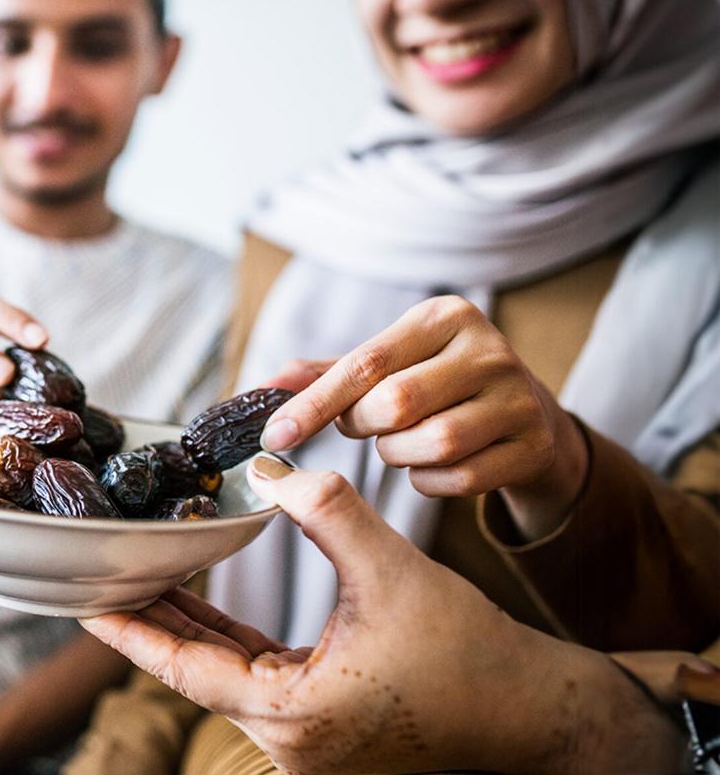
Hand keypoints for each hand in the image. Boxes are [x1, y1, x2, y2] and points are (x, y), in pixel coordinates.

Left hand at [80, 458, 686, 774]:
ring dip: (183, 624)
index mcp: (294, 715)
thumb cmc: (474, 655)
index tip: (81, 602)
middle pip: (194, 669)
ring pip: (221, 671)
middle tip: (94, 573)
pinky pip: (253, 673)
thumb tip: (274, 466)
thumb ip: (332, 514)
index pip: (185, 669)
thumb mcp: (397, 574)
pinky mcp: (321, 721)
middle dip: (146, 619)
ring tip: (135, 574)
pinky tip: (194, 599)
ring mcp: (303, 736)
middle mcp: (289, 738)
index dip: (130, 631)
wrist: (536, 713)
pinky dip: (224, 637)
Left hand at [259, 295, 587, 537]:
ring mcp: (518, 399)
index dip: (313, 404)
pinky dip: (428, 482)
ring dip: (397, 455)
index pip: (365, 363)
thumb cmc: (436, 385)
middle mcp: (489, 351)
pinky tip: (429, 467)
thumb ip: (327, 373)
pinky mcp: (533, 446)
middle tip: (362, 427)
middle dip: (363, 426)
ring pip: (432, 442)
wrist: (526, 418)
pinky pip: (460, 478)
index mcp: (446, 317)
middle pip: (396, 402)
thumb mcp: (389, 365)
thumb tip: (266, 385)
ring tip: (400, 443)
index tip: (273, 435)